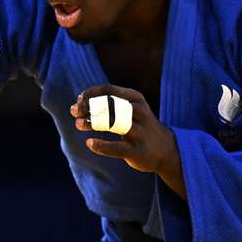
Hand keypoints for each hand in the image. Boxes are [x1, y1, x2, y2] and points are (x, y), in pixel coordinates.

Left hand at [71, 85, 185, 199]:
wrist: (166, 150)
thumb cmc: (140, 126)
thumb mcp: (129, 109)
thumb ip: (107, 104)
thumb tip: (78, 102)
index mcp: (135, 98)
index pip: (108, 91)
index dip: (90, 94)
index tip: (79, 101)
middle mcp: (138, 112)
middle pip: (109, 104)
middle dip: (88, 106)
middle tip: (74, 112)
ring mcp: (139, 131)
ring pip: (112, 123)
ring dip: (91, 122)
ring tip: (78, 124)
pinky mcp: (137, 150)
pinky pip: (116, 147)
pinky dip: (101, 145)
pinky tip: (89, 143)